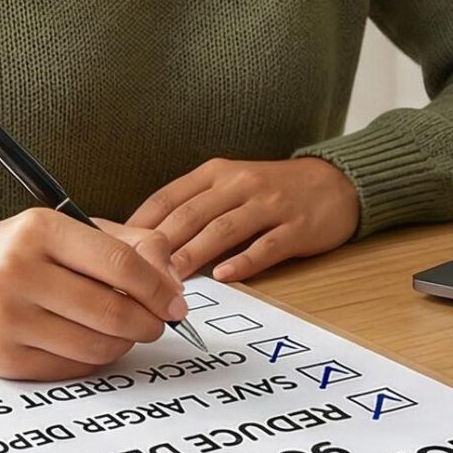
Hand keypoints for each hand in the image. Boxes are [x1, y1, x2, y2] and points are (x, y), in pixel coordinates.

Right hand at [0, 210, 188, 379]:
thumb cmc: (18, 253)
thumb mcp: (66, 230)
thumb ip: (127, 245)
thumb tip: (173, 284)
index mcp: (40, 229)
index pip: (120, 264)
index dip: (159, 288)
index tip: (176, 303)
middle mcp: (19, 271)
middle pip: (113, 311)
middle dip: (149, 322)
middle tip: (157, 323)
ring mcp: (7, 317)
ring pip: (96, 346)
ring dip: (122, 343)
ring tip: (121, 332)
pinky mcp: (1, 357)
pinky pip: (70, 369)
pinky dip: (91, 360)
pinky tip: (87, 343)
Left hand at [127, 157, 360, 282]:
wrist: (335, 183)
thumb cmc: (273, 190)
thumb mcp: (231, 186)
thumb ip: (196, 208)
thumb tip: (149, 243)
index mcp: (217, 172)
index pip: (169, 197)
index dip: (141, 222)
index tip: (116, 248)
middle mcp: (240, 184)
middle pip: (192, 214)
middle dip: (161, 244)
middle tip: (135, 272)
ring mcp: (270, 204)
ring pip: (223, 228)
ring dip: (194, 254)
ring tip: (170, 279)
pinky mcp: (296, 227)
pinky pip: (266, 245)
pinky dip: (243, 261)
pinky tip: (224, 276)